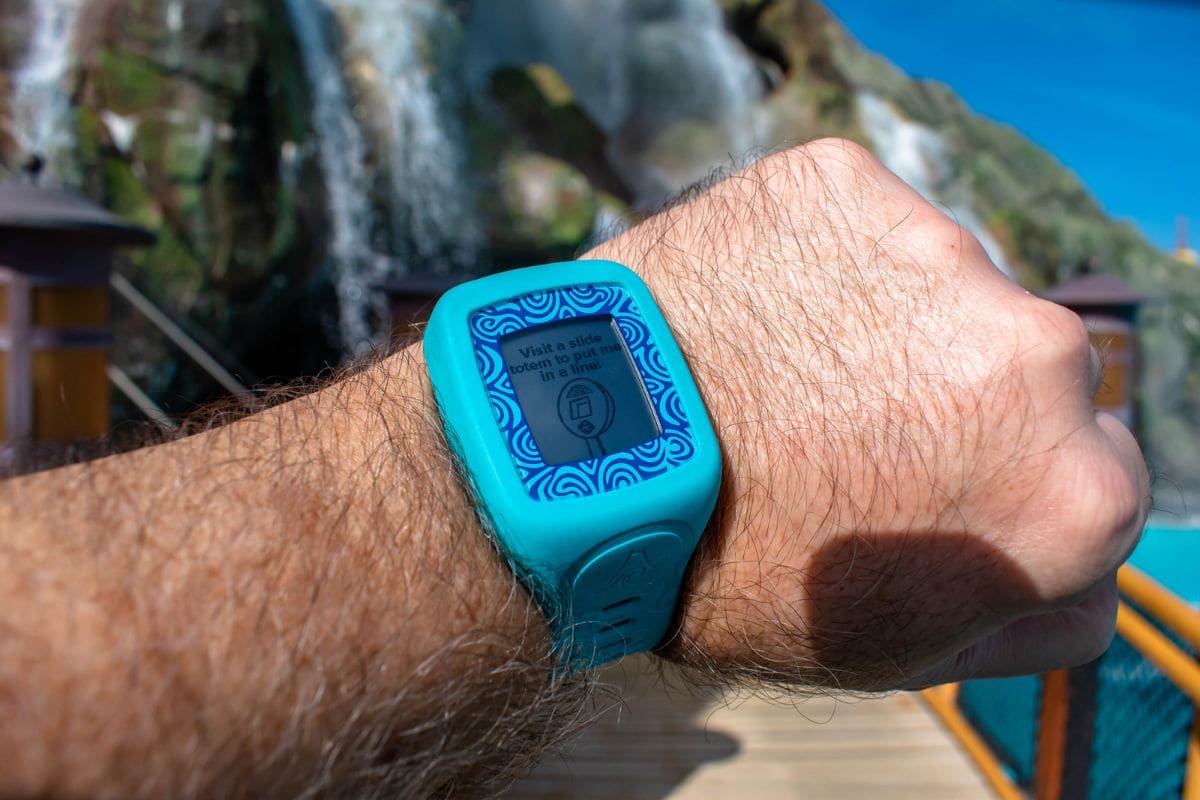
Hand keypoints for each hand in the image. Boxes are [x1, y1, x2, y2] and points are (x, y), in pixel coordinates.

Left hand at [588, 139, 1148, 690]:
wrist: (581, 474)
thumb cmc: (735, 577)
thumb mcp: (907, 651)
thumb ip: (1040, 612)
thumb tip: (1088, 560)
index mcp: (1073, 489)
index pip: (1094, 466)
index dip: (1000, 480)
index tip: (926, 483)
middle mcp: (1035, 356)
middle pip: (1028, 369)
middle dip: (959, 399)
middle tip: (844, 431)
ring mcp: (937, 250)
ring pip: (943, 286)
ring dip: (886, 322)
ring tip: (780, 374)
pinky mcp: (842, 182)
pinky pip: (858, 225)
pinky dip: (816, 261)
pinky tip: (749, 314)